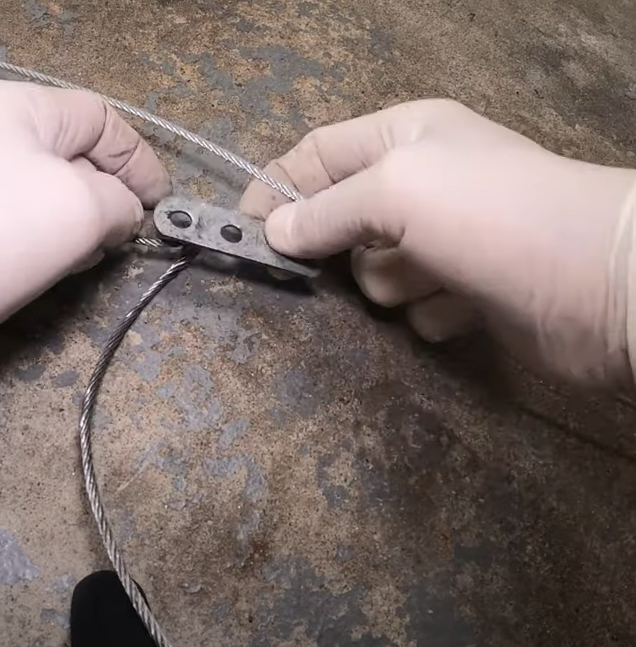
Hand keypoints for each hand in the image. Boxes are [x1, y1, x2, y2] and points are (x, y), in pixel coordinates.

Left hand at [0, 80, 171, 427]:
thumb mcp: (74, 207)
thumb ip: (115, 202)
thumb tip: (120, 211)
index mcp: (17, 108)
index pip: (100, 118)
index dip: (140, 161)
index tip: (159, 212)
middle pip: (63, 154)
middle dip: (103, 196)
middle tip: (121, 244)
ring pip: (28, 195)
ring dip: (63, 227)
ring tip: (77, 266)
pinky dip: (22, 247)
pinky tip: (24, 278)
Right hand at [240, 100, 635, 385]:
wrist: (598, 284)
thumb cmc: (491, 215)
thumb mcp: (396, 190)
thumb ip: (325, 210)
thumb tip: (273, 232)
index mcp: (402, 139)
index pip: (314, 155)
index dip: (274, 190)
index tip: (242, 235)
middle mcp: (421, 185)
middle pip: (339, 223)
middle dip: (342, 251)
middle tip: (351, 263)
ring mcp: (445, 243)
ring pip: (374, 276)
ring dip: (395, 287)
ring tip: (435, 280)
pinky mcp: (466, 294)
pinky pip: (416, 310)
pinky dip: (433, 314)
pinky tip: (466, 306)